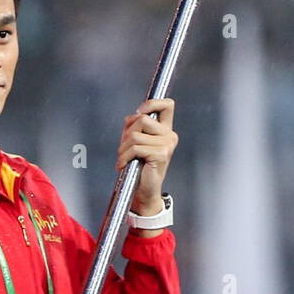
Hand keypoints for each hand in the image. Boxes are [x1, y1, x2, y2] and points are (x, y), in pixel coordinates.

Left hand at [116, 96, 178, 211]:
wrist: (143, 190)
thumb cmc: (138, 166)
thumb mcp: (135, 141)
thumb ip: (134, 125)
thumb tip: (132, 116)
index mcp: (165, 129)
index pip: (167, 105)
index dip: (151, 103)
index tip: (139, 112)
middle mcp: (169, 135)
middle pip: (142, 119)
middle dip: (127, 133)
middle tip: (124, 148)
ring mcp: (167, 144)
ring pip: (135, 135)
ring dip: (123, 148)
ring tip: (124, 158)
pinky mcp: (161, 154)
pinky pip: (136, 148)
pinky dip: (124, 157)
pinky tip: (124, 164)